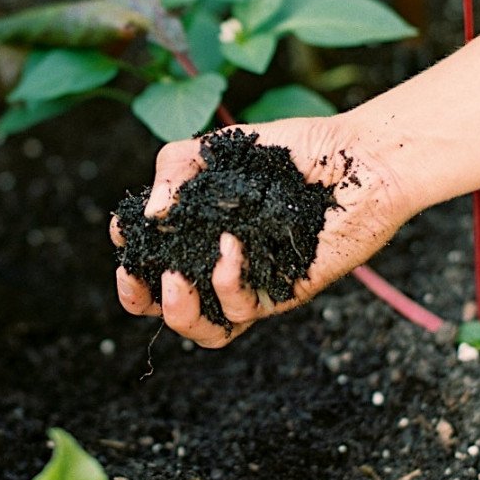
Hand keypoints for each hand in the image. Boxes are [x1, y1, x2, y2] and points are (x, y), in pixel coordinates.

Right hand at [111, 115, 416, 347]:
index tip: (124, 229)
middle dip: (137, 299)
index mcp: (200, 231)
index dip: (129, 250)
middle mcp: (219, 262)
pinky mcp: (280, 293)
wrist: (355, 160)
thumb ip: (174, 169)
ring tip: (173, 278)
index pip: (151, 256)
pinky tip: (231, 245)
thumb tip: (149, 213)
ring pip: (204, 330)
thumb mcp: (218, 150)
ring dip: (176, 311)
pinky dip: (227, 279)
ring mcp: (250, 283)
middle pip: (167, 305)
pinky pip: (242, 309)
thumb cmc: (289, 151)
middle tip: (132, 278)